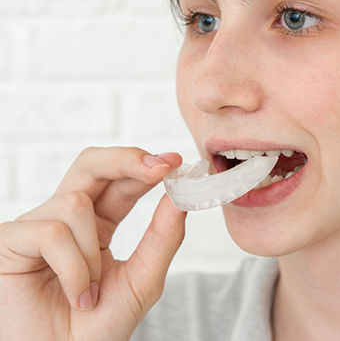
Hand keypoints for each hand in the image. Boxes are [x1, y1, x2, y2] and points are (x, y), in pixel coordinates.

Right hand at [0, 147, 186, 340]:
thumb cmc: (97, 328)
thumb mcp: (142, 281)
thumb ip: (162, 239)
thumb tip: (179, 198)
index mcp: (99, 223)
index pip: (119, 180)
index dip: (144, 166)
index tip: (174, 161)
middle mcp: (67, 218)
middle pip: (90, 165)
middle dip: (125, 160)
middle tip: (159, 168)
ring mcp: (37, 226)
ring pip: (75, 203)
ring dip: (92, 253)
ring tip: (90, 292)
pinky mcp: (11, 241)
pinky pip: (52, 232)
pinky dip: (73, 267)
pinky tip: (76, 296)